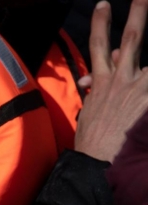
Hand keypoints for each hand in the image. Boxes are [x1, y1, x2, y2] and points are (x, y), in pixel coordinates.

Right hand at [74, 0, 147, 162]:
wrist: (97, 164)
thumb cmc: (92, 143)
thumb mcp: (88, 112)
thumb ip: (94, 90)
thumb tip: (92, 78)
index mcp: (100, 84)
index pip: (101, 49)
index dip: (102, 26)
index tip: (103, 7)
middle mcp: (120, 81)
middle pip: (130, 40)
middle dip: (137, 15)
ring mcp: (138, 89)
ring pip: (142, 54)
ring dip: (143, 34)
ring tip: (147, 9)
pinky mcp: (146, 102)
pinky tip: (147, 89)